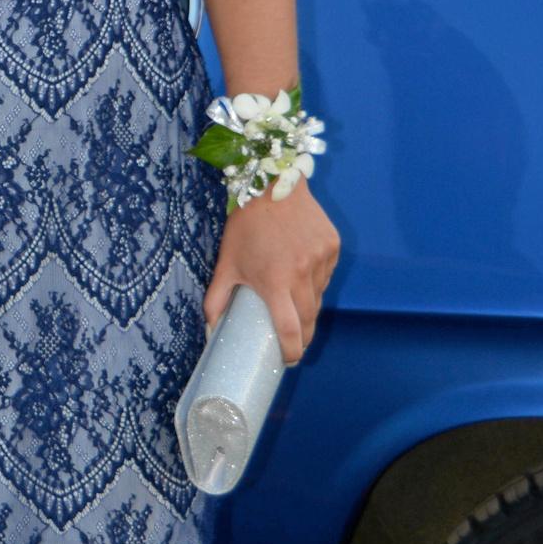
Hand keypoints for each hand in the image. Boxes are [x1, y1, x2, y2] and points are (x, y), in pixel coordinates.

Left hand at [202, 181, 337, 362]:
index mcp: (275, 282)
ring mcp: (321, 259)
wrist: (270, 183)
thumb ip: (216, 298)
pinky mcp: (332, 245)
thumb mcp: (227, 262)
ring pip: (320, 295)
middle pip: (310, 318)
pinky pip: (327, 274)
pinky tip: (303, 274)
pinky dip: (317, 280)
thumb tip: (210, 328)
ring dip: (309, 304)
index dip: (292, 351)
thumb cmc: (245, 224)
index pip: (291, 330)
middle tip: (295, 341)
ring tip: (294, 303)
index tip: (289, 360)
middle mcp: (302, 273)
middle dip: (304, 334)